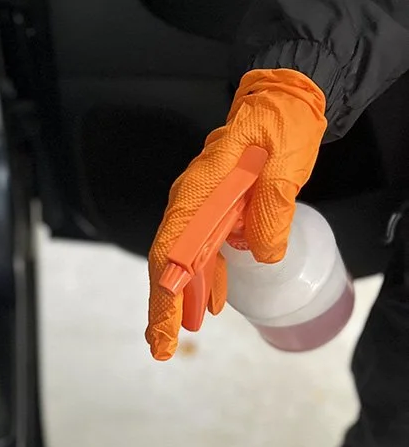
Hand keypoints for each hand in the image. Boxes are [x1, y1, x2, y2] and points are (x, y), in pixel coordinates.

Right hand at [146, 69, 326, 360]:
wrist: (284, 99)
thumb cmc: (281, 123)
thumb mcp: (286, 163)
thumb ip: (273, 208)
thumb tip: (264, 254)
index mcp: (201, 190)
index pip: (173, 247)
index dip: (166, 290)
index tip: (166, 323)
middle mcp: (192, 201)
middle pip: (168, 263)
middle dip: (163, 308)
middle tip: (161, 348)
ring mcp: (201, 208)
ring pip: (183, 262)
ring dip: (181, 301)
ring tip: (178, 338)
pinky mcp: (215, 212)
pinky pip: (203, 253)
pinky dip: (205, 281)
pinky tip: (210, 306)